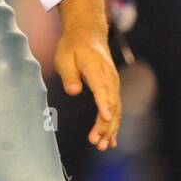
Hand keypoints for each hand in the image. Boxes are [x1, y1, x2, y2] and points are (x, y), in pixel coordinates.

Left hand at [54, 29, 121, 150]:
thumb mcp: (64, 57)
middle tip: (96, 143)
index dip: (104, 105)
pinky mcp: (113, 88)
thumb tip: (73, 91)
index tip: (105, 120)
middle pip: (112, 104)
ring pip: (116, 109)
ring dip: (110, 129)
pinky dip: (114, 124)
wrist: (88, 34)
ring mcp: (113, 83)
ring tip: (103, 146)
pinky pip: (116, 108)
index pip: (102, 90)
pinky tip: (111, 140)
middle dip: (106, 126)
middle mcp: (109, 78)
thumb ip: (69, 75)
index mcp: (97, 69)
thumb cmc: (73, 47)